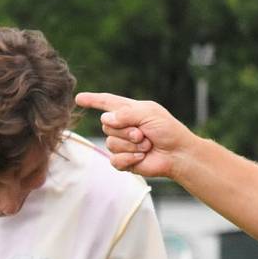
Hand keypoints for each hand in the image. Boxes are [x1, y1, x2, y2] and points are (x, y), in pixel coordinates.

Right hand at [75, 92, 192, 178]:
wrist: (178, 154)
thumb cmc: (168, 130)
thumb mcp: (149, 113)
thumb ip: (126, 113)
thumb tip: (106, 119)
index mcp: (131, 110)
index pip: (107, 102)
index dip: (93, 100)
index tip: (79, 98)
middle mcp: (124, 126)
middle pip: (106, 124)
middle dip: (126, 130)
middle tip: (144, 133)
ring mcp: (123, 143)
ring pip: (110, 142)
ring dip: (131, 144)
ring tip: (147, 144)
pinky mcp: (124, 160)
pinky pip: (114, 159)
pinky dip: (129, 158)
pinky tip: (142, 156)